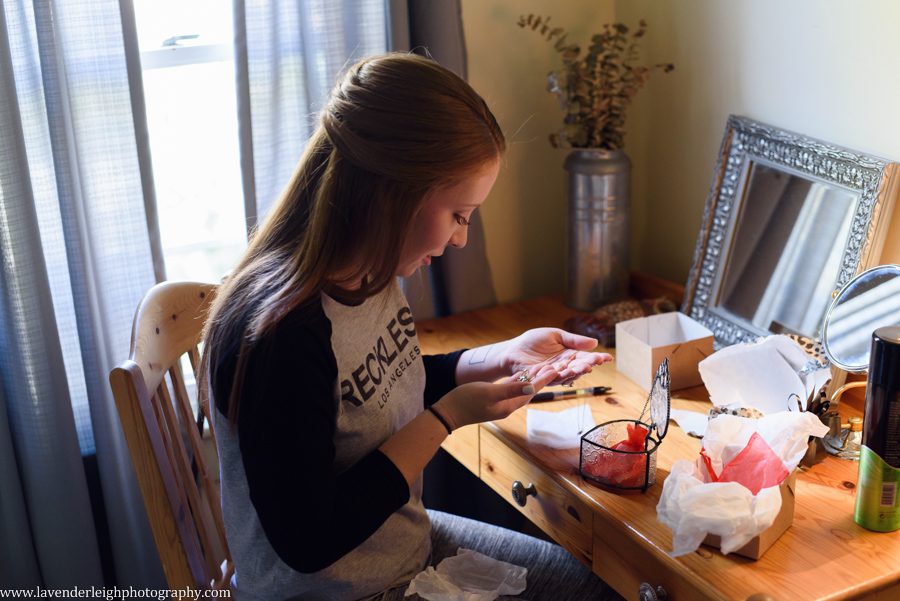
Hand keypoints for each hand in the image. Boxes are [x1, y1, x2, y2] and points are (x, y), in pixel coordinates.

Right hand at [433, 364, 558, 429]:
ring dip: (532, 378)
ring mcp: (500, 403)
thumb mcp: (490, 393)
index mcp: (509, 406)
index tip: (555, 369)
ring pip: (521, 388)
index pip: (531, 391)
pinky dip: (519, 380)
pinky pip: (511, 388)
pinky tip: (523, 373)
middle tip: (554, 365)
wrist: (449, 412)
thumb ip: (511, 389)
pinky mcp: (493, 398)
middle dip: (541, 378)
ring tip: (543, 366)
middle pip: (529, 390)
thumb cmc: (467, 402)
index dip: (543, 380)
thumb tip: (532, 385)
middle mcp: (508, 405)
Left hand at [502, 327, 612, 385]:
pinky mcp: (543, 379)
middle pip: (579, 367)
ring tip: (585, 367)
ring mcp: (554, 374)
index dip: (597, 358)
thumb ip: (573, 340)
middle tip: (596, 362)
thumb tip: (595, 342)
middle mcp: (564, 366)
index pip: (586, 357)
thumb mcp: (556, 335)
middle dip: (588, 365)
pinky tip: (567, 370)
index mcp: (569, 354)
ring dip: (577, 372)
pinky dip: (560, 375)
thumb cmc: (532, 341)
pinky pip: (553, 379)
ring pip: (569, 375)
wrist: (513, 350)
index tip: (608, 358)